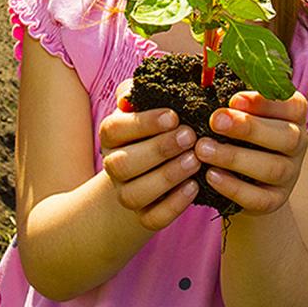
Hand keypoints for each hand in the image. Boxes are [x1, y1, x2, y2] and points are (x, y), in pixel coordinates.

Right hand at [99, 81, 200, 230]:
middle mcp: (114, 166)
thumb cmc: (155, 127)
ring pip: (135, 194)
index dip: (142, 123)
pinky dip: (173, 205)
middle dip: (159, 150)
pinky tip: (194, 187)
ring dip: (167, 177)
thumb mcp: (146, 104)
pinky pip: (153, 218)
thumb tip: (141, 88)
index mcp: (112, 136)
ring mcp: (126, 193)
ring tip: (195, 160)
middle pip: (123, 164)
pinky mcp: (144, 216)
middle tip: (190, 136)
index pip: (114, 129)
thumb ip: (141, 91)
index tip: (173, 116)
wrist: (151, 169)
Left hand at [195, 91, 307, 214]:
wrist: (248, 181)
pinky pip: (260, 198)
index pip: (292, 106)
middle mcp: (298, 144)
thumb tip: (208, 77)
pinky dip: (234, 188)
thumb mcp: (242, 112)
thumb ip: (235, 99)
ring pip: (273, 168)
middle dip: (249, 128)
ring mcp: (290, 175)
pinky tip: (211, 175)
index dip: (265, 102)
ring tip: (202, 149)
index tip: (234, 99)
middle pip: (286, 137)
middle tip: (215, 121)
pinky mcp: (276, 201)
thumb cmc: (241, 133)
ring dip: (235, 157)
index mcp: (293, 115)